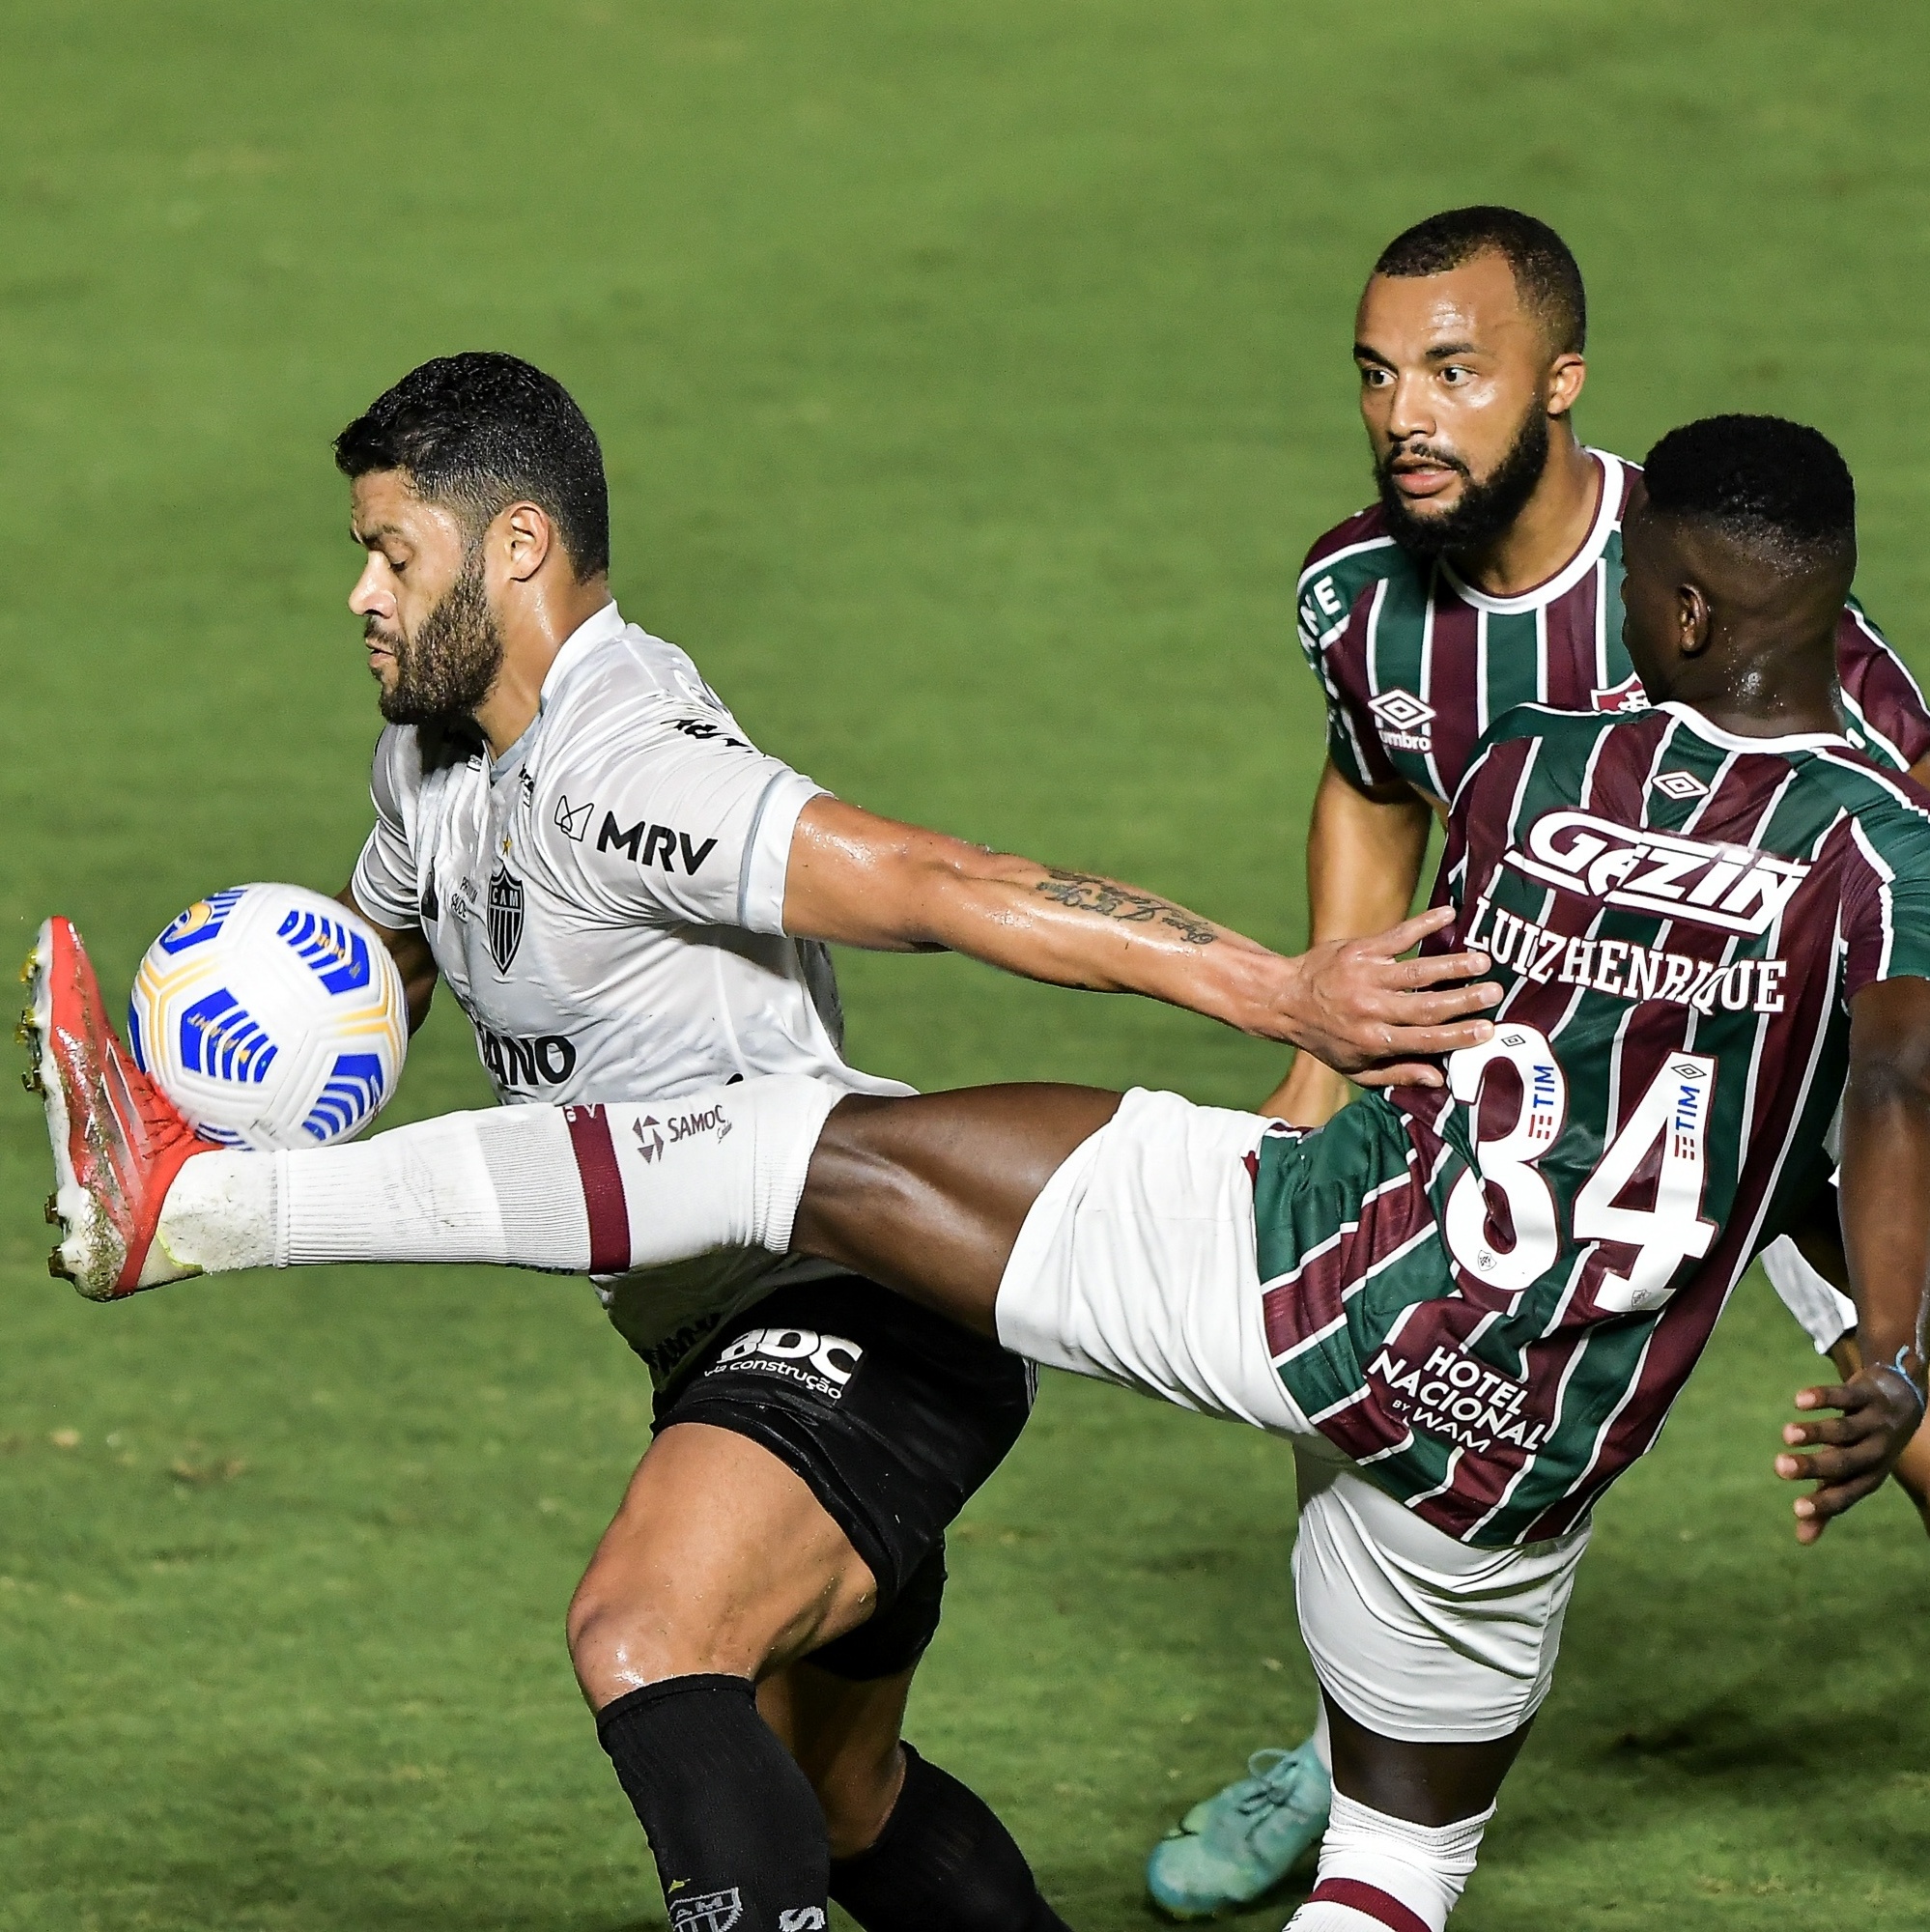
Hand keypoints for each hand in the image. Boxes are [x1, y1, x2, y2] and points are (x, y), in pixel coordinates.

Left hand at [1278, 906, 1500, 1087]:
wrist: (1284, 999)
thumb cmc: (1326, 1038)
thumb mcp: (1356, 1069)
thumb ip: (1398, 1074)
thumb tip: (1440, 1078)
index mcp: (1373, 1041)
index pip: (1424, 1040)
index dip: (1457, 1036)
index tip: (1488, 1031)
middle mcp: (1371, 1009)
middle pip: (1426, 1006)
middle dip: (1464, 1000)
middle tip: (1495, 993)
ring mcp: (1366, 976)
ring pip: (1416, 971)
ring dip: (1452, 966)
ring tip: (1482, 962)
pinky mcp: (1360, 950)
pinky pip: (1397, 935)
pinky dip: (1424, 924)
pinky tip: (1449, 915)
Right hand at [1776, 1368, 1926, 1543]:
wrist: (1903, 1401)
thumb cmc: (1865, 1445)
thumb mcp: (1850, 1474)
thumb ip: (1826, 1502)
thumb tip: (1803, 1540)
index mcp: (1869, 1477)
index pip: (1847, 1494)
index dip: (1824, 1503)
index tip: (1796, 1509)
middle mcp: (1876, 1452)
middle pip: (1845, 1462)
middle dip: (1812, 1466)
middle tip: (1779, 1467)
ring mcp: (1874, 1423)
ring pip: (1844, 1430)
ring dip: (1815, 1432)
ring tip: (1787, 1434)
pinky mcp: (1867, 1394)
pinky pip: (1845, 1396)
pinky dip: (1823, 1398)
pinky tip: (1799, 1401)